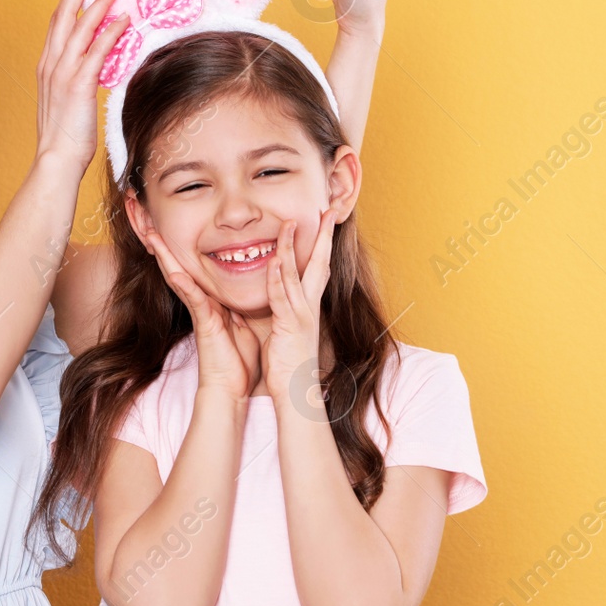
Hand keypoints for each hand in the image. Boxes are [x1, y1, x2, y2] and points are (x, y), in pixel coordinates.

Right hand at [34, 0, 130, 168]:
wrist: (56, 159)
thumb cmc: (64, 136)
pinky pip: (96, 51)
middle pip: (64, 15)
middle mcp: (51, 64)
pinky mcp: (78, 85)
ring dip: (99, 2)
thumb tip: (97, 67)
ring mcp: (63, 73)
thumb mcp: (68, 101)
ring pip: (81, 27)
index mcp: (47, 66)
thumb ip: (78, 79)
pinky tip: (124, 19)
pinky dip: (110, 32)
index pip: (57, 23)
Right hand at [142, 228, 260, 399]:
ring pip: (178, 277)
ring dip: (164, 257)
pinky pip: (194, 301)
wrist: (230, 388)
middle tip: (146, 220)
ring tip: (151, 235)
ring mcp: (200, 311)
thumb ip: (238, 305)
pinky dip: (184, 286)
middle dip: (162, 244)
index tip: (166, 226)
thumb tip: (244, 290)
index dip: (178, 247)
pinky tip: (175, 272)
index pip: (191, 267)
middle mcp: (200, 302)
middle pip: (176, 266)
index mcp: (210, 300)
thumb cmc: (237, 358)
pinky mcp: (204, 323)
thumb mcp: (242, 322)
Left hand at [262, 211, 336, 400]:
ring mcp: (301, 316)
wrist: (297, 395)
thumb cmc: (290, 366)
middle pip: (319, 264)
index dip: (322, 244)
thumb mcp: (289, 331)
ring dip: (292, 248)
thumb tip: (283, 297)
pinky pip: (282, 298)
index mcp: (309, 307)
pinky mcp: (289, 327)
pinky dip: (279, 278)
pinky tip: (275, 260)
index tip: (325, 222)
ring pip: (297, 274)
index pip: (318, 268)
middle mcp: (309, 307)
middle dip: (323, 236)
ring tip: (289, 223)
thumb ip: (287, 311)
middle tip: (329, 210)